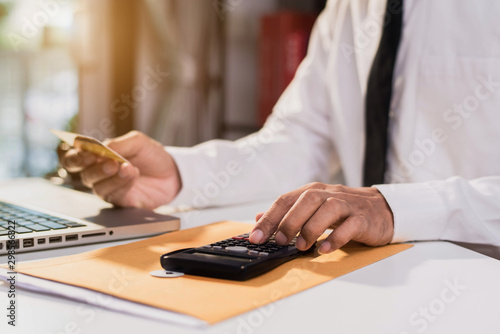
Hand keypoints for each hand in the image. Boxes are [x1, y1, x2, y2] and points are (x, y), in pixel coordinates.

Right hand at [60, 131, 180, 208]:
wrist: (173, 172)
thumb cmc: (152, 155)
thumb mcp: (136, 142)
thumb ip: (117, 144)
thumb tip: (100, 148)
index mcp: (98, 157)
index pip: (74, 159)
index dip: (75, 157)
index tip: (85, 152)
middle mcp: (100, 174)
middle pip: (84, 174)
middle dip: (92, 167)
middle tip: (106, 161)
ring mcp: (110, 188)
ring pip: (98, 186)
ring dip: (111, 176)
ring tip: (126, 167)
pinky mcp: (121, 201)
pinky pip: (114, 195)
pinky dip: (122, 183)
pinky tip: (132, 174)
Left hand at [249, 183, 393, 253]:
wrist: (382, 209)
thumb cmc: (343, 211)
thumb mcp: (313, 208)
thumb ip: (287, 212)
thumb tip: (257, 218)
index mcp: (312, 191)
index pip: (286, 200)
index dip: (269, 218)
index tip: (255, 237)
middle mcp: (328, 194)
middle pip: (306, 200)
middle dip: (289, 222)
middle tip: (279, 242)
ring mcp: (347, 205)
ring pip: (327, 210)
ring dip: (311, 229)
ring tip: (302, 246)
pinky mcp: (363, 219)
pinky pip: (349, 226)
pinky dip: (336, 238)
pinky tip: (324, 250)